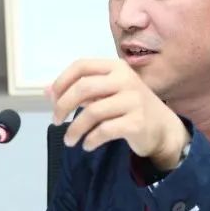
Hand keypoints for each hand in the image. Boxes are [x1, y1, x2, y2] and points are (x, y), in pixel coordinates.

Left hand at [48, 59, 189, 170]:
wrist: (163, 129)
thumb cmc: (130, 108)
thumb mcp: (107, 93)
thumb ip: (79, 90)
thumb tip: (46, 91)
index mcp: (116, 67)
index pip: (81, 66)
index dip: (62, 81)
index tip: (53, 99)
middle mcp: (125, 80)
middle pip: (83, 88)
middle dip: (63, 106)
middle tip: (56, 121)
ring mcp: (133, 101)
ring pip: (92, 112)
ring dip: (74, 129)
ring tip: (70, 140)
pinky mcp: (137, 122)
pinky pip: (104, 131)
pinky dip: (90, 140)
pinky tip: (87, 145)